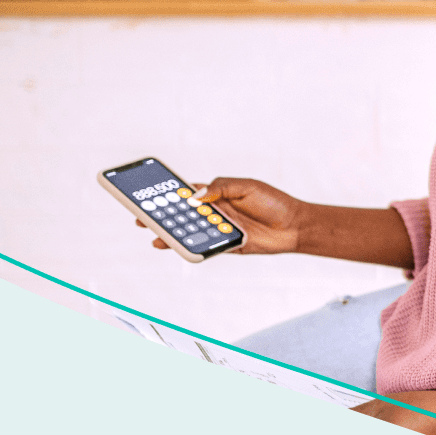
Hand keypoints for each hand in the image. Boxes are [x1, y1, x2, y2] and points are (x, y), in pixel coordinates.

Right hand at [137, 177, 308, 254]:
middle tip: (141, 216)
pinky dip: (190, 247)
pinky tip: (177, 247)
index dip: (169, 193)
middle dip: (162, 215)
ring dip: (172, 233)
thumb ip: (220, 188)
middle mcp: (216, 211)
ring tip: (155, 234)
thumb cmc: (273, 202)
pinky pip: (204, 247)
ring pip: (190, 231)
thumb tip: (195, 196)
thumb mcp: (247, 187)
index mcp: (218, 194)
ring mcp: (219, 229)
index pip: (188, 193)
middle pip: (183, 214)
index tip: (148, 193)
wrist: (294, 226)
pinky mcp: (226, 245)